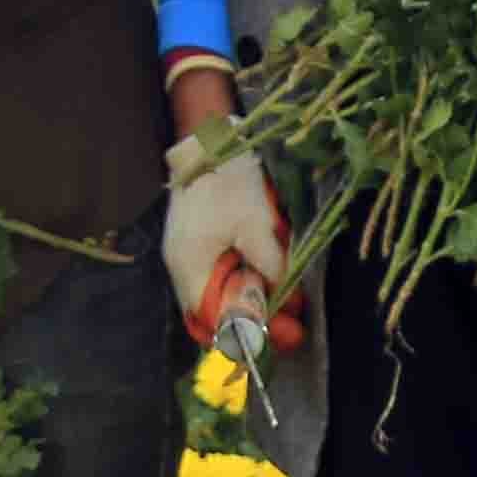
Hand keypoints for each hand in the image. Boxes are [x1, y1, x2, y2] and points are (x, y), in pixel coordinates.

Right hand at [162, 133, 290, 367]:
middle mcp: (183, 268)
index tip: (283, 335)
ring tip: (291, 304)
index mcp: (189, 266)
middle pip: (217, 312)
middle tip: (294, 327)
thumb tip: (283, 297)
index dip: (247, 333)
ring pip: (221, 295)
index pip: (212, 321)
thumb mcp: (257, 226)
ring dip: (253, 302)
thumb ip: (269, 265)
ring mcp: (188, 256)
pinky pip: (221, 275)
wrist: (209, 141)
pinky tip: (272, 280)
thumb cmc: (229, 181)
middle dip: (256, 321)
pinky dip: (245, 281)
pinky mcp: (199, 244)